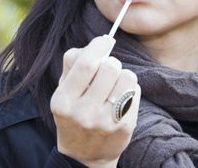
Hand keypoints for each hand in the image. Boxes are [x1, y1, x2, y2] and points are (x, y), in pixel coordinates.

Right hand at [50, 35, 140, 167]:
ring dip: (122, 73)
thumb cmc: (73, 112)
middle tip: (107, 67)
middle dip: (110, 61)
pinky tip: (120, 97)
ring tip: (114, 82)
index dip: (98, 46)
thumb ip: (73, 64)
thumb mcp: (62, 91)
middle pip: (109, 67)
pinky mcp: (125, 126)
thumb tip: (99, 43)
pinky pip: (134, 91)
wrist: (84, 155)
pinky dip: (129, 88)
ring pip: (127, 76)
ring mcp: (106, 121)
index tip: (104, 41)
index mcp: (63, 101)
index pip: (85, 64)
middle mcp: (84, 113)